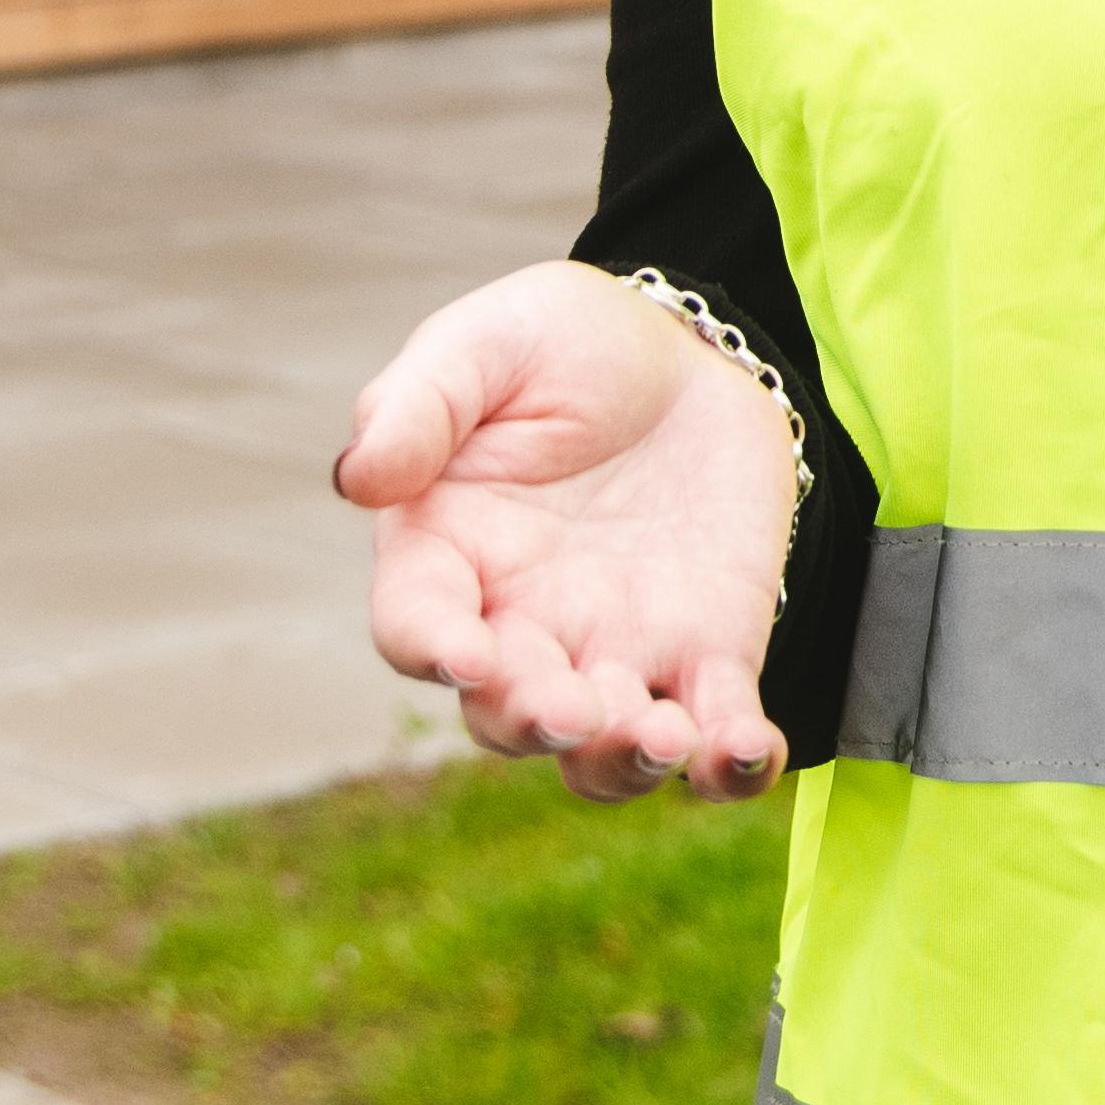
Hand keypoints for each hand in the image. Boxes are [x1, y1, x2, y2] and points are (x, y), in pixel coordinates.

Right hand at [340, 260, 803, 799]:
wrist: (689, 355)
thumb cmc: (563, 346)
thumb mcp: (486, 343)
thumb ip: (419, 404)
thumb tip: (357, 477)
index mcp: (446, 556)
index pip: (416, 624)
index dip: (433, 648)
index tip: (466, 652)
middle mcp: (520, 626)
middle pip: (504, 711)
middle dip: (536, 720)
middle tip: (573, 709)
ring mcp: (613, 653)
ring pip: (600, 751)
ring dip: (623, 761)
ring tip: (663, 738)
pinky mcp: (705, 657)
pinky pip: (714, 731)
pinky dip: (729, 761)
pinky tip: (747, 752)